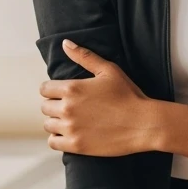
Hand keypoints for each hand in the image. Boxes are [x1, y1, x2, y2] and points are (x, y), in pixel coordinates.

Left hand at [40, 40, 160, 155]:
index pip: (44, 89)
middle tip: (71, 107)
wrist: (143, 123)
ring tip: (72, 121)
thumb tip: (65, 43)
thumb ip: (84, 56)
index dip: (52, 90)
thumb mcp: (109, 70)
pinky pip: (53, 142)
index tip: (63, 93)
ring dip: (56, 122)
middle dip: (55, 105)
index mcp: (72, 88)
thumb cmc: (128, 95)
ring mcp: (70, 128)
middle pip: (45, 107)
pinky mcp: (76, 145)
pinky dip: (58, 138)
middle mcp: (67, 108)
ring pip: (48, 124)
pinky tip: (71, 134)